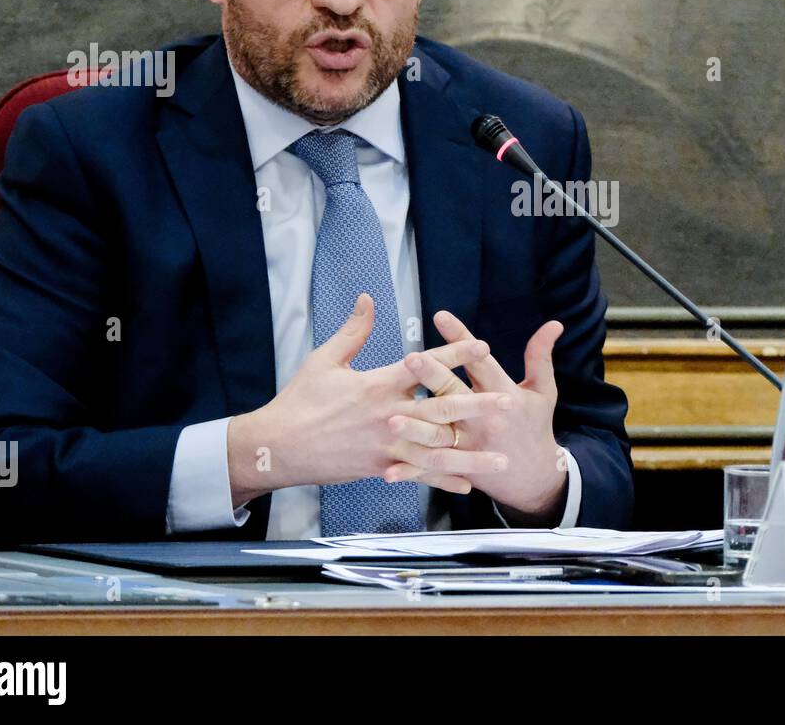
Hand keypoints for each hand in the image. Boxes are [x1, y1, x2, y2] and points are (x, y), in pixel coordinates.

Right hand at [226, 294, 511, 504]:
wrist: (277, 447)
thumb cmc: (299, 400)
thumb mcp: (324, 360)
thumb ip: (353, 330)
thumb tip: (368, 298)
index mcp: (377, 384)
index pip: (424, 366)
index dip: (455, 354)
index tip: (482, 346)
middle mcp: (387, 415)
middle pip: (440, 409)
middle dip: (477, 406)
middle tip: (507, 403)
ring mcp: (385, 445)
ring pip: (436, 451)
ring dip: (471, 455)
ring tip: (501, 459)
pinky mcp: (379, 467)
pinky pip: (417, 475)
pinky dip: (442, 481)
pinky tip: (466, 485)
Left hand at [386, 310, 568, 521]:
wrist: (536, 477)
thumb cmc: (535, 426)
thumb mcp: (543, 391)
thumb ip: (541, 356)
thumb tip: (554, 324)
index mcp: (504, 395)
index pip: (479, 361)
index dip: (460, 338)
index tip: (440, 317)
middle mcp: (485, 419)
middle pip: (454, 394)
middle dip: (432, 376)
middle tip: (410, 358)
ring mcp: (470, 446)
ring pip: (439, 434)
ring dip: (415, 427)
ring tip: (391, 415)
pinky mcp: (459, 467)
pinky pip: (431, 468)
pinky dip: (410, 470)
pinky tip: (387, 469)